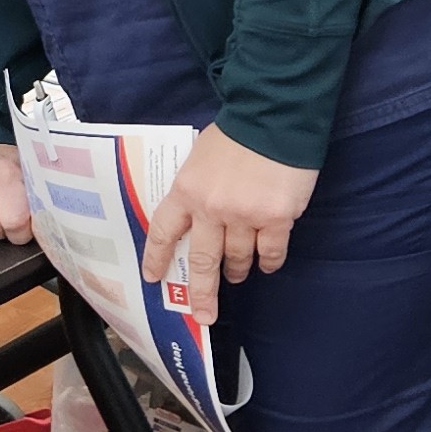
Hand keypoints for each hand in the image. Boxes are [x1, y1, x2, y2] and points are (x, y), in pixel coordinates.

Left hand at [137, 124, 316, 324]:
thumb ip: (196, 187)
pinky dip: (269, 262)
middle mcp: (211, 209)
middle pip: (203, 261)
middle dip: (203, 293)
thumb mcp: (199, 157)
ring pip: (239, 258)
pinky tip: (267, 264)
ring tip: (239, 275)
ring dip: (239, 271)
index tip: (153, 278)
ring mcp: (244, 216)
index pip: (164, 232)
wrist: (274, 115)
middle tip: (204, 315)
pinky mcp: (276, 217)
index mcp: (186, 190)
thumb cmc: (236, 132)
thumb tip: (199, 215)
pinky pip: (271, 252)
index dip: (157, 258)